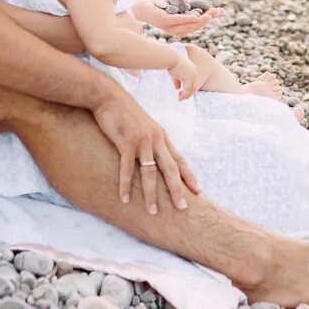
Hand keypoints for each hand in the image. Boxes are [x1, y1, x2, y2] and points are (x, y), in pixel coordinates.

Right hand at [91, 86, 196, 213]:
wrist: (109, 97)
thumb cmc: (125, 113)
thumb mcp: (144, 126)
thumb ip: (152, 140)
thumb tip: (154, 155)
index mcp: (162, 136)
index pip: (179, 159)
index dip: (189, 175)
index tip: (199, 190)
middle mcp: (156, 139)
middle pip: (170, 169)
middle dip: (177, 190)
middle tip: (183, 208)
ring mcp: (142, 141)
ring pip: (150, 172)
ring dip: (151, 194)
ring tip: (153, 211)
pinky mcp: (126, 142)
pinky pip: (127, 169)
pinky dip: (126, 185)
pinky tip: (125, 199)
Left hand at [136, 0, 226, 36]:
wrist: (140, 5)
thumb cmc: (158, 3)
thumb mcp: (177, 3)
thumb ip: (187, 6)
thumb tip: (200, 6)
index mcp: (180, 27)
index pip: (198, 24)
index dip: (210, 18)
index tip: (221, 11)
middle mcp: (177, 30)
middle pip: (197, 26)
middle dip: (209, 19)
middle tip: (218, 12)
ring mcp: (171, 27)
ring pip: (190, 25)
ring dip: (201, 20)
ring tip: (211, 14)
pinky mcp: (165, 22)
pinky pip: (179, 21)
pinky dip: (189, 19)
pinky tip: (197, 16)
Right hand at [168, 46, 202, 99]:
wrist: (170, 57)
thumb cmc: (171, 63)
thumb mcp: (174, 73)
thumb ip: (177, 80)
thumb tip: (177, 88)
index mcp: (192, 69)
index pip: (192, 81)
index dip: (187, 88)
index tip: (181, 92)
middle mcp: (194, 72)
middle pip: (193, 86)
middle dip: (187, 93)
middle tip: (181, 98)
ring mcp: (192, 75)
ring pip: (191, 89)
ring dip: (185, 95)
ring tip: (179, 99)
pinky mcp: (189, 78)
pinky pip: (187, 89)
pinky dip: (183, 95)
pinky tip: (179, 98)